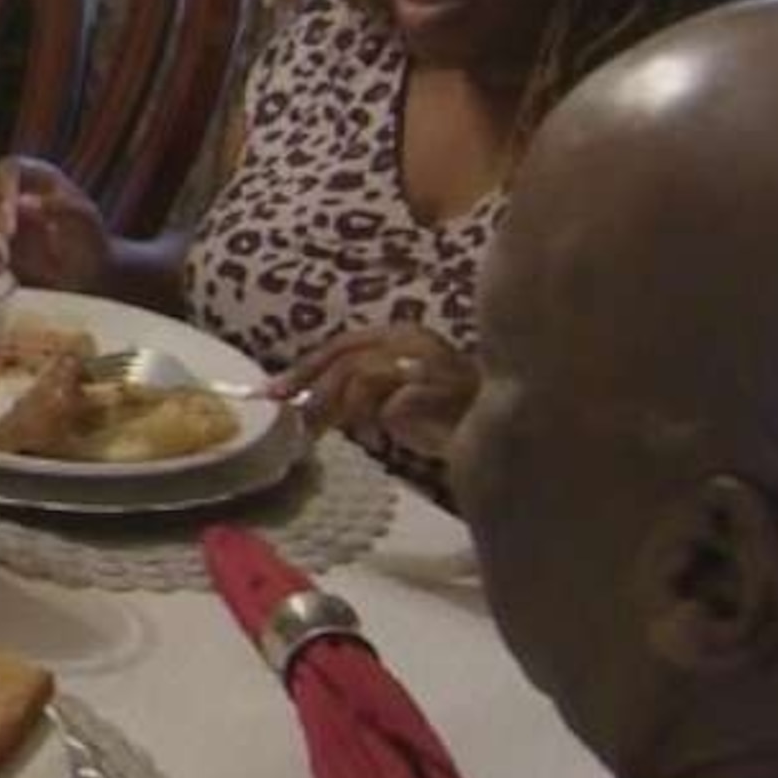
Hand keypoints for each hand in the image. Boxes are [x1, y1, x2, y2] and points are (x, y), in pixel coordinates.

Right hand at [0, 156, 112, 290]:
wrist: (83, 275)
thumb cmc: (89, 242)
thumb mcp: (85, 221)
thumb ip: (59, 207)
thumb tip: (23, 203)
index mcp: (34, 175)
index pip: (7, 169)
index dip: (3, 190)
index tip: (9, 224)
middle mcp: (7, 187)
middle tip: (3, 246)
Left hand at [275, 325, 478, 460]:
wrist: (504, 429)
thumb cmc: (445, 415)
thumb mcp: (390, 397)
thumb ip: (354, 393)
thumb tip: (305, 407)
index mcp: (398, 335)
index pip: (340, 346)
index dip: (303, 369)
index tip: (272, 394)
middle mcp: (411, 340)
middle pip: (345, 359)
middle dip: (312, 390)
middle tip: (291, 420)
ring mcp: (427, 361)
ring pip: (361, 375)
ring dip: (343, 409)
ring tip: (341, 435)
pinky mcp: (439, 388)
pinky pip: (392, 404)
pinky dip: (379, 423)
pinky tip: (382, 442)